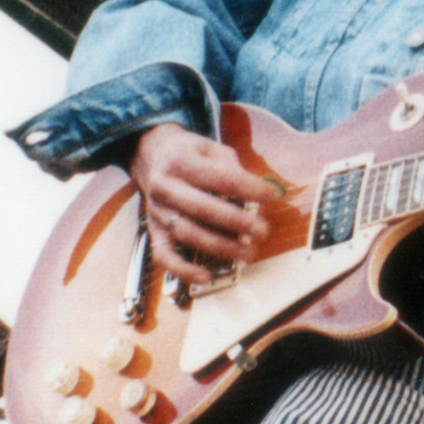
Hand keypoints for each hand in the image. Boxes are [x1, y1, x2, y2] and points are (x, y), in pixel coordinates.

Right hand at [129, 123, 281, 284]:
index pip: (220, 178)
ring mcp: (157, 211)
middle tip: (263, 230)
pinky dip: (183, 270)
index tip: (273, 196)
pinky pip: (164, 256)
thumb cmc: (188, 153)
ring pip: (187, 234)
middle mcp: (164, 186)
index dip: (250, 189)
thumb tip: (259, 193)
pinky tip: (206, 276)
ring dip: (220, 247)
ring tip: (248, 252)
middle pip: (203, 209)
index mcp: (180, 161)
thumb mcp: (211, 148)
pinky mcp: (153, 230)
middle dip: (237, 222)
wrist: (150, 154)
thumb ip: (231, 168)